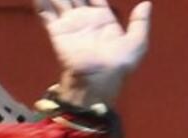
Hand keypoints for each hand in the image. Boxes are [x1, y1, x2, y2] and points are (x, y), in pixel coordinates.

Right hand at [36, 0, 151, 107]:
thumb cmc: (119, 65)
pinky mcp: (57, 31)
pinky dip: (40, 2)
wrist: (98, 80)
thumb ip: (140, 23)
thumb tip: (146, 4)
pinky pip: (46, 12)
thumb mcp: (136, 44)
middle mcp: (85, 18)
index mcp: (104, 18)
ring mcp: (70, 23)